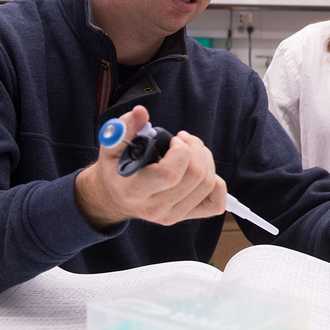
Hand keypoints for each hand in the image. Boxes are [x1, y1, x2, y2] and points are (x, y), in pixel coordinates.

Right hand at [75, 105, 227, 228]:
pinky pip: (216, 203)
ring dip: (205, 159)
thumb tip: (141, 112)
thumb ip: (126, 126)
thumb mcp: (113, 144)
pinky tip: (200, 169)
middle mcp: (154, 208)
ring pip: (208, 185)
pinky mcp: (186, 217)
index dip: (181, 151)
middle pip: (196, 177)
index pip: (171, 174)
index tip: (174, 140)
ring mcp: (172, 216)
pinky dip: (216, 183)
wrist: (116, 196)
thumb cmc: (116, 167)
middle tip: (183, 139)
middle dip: (196, 149)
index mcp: (134, 191)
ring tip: (190, 150)